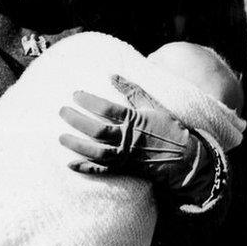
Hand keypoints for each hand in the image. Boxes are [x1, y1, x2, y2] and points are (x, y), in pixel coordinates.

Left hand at [59, 74, 204, 189]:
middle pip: (96, 130)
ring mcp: (126, 155)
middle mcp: (128, 138)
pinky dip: (86, 168)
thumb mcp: (153, 105)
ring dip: (77, 145)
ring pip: (96, 151)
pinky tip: (70, 163)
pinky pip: (103, 170)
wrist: (185, 157)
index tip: (75, 94)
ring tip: (61, 137)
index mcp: (134, 119)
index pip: (106, 108)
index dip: (88, 101)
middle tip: (62, 111)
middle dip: (76, 120)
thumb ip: (132, 90)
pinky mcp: (125, 168)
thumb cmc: (169, 128)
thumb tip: (112, 75)